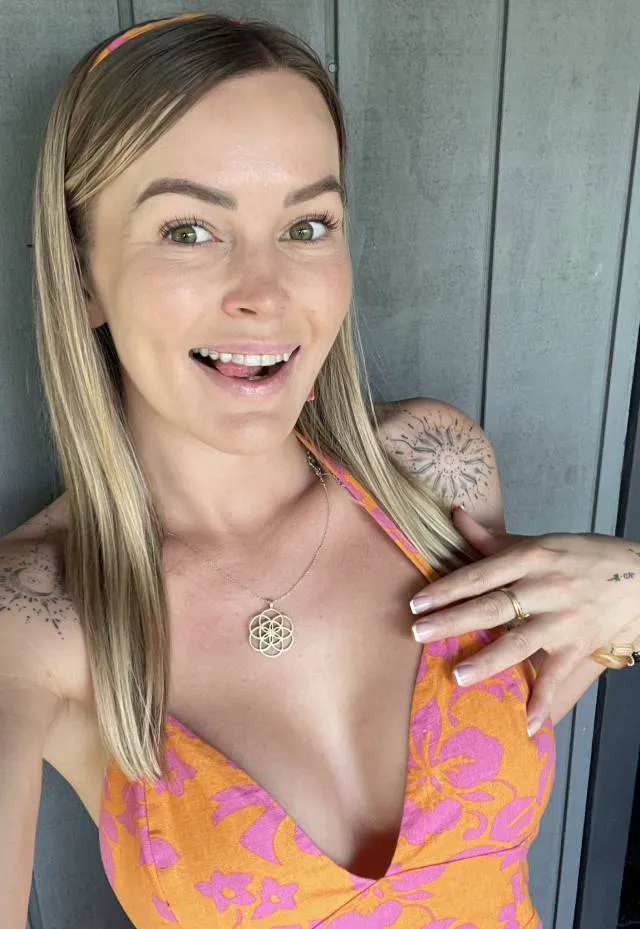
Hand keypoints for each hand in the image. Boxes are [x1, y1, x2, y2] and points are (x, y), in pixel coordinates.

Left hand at [410, 508, 639, 731]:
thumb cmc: (581, 556)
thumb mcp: (538, 541)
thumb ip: (493, 539)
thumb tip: (455, 516)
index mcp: (530, 557)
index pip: (480, 574)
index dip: (446, 588)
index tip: (416, 602)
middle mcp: (544, 587)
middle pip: (492, 606)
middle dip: (453, 621)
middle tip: (418, 633)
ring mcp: (562, 619)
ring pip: (520, 641)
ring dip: (489, 660)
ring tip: (458, 675)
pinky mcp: (579, 645)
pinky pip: (558, 676)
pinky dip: (543, 700)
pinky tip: (526, 724)